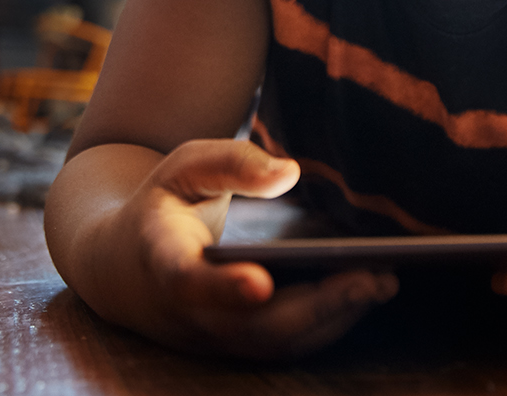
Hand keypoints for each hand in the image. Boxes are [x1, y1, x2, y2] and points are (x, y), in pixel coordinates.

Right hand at [104, 139, 398, 358]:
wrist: (122, 266)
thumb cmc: (163, 206)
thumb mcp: (182, 167)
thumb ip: (230, 163)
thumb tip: (289, 174)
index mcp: (161, 259)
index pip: (187, 281)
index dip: (222, 288)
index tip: (260, 281)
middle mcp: (186, 312)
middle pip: (252, 324)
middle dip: (316, 305)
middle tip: (373, 277)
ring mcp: (213, 336)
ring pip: (276, 342)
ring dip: (333, 317)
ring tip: (384, 280)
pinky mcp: (238, 345)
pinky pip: (286, 344)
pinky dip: (330, 322)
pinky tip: (369, 290)